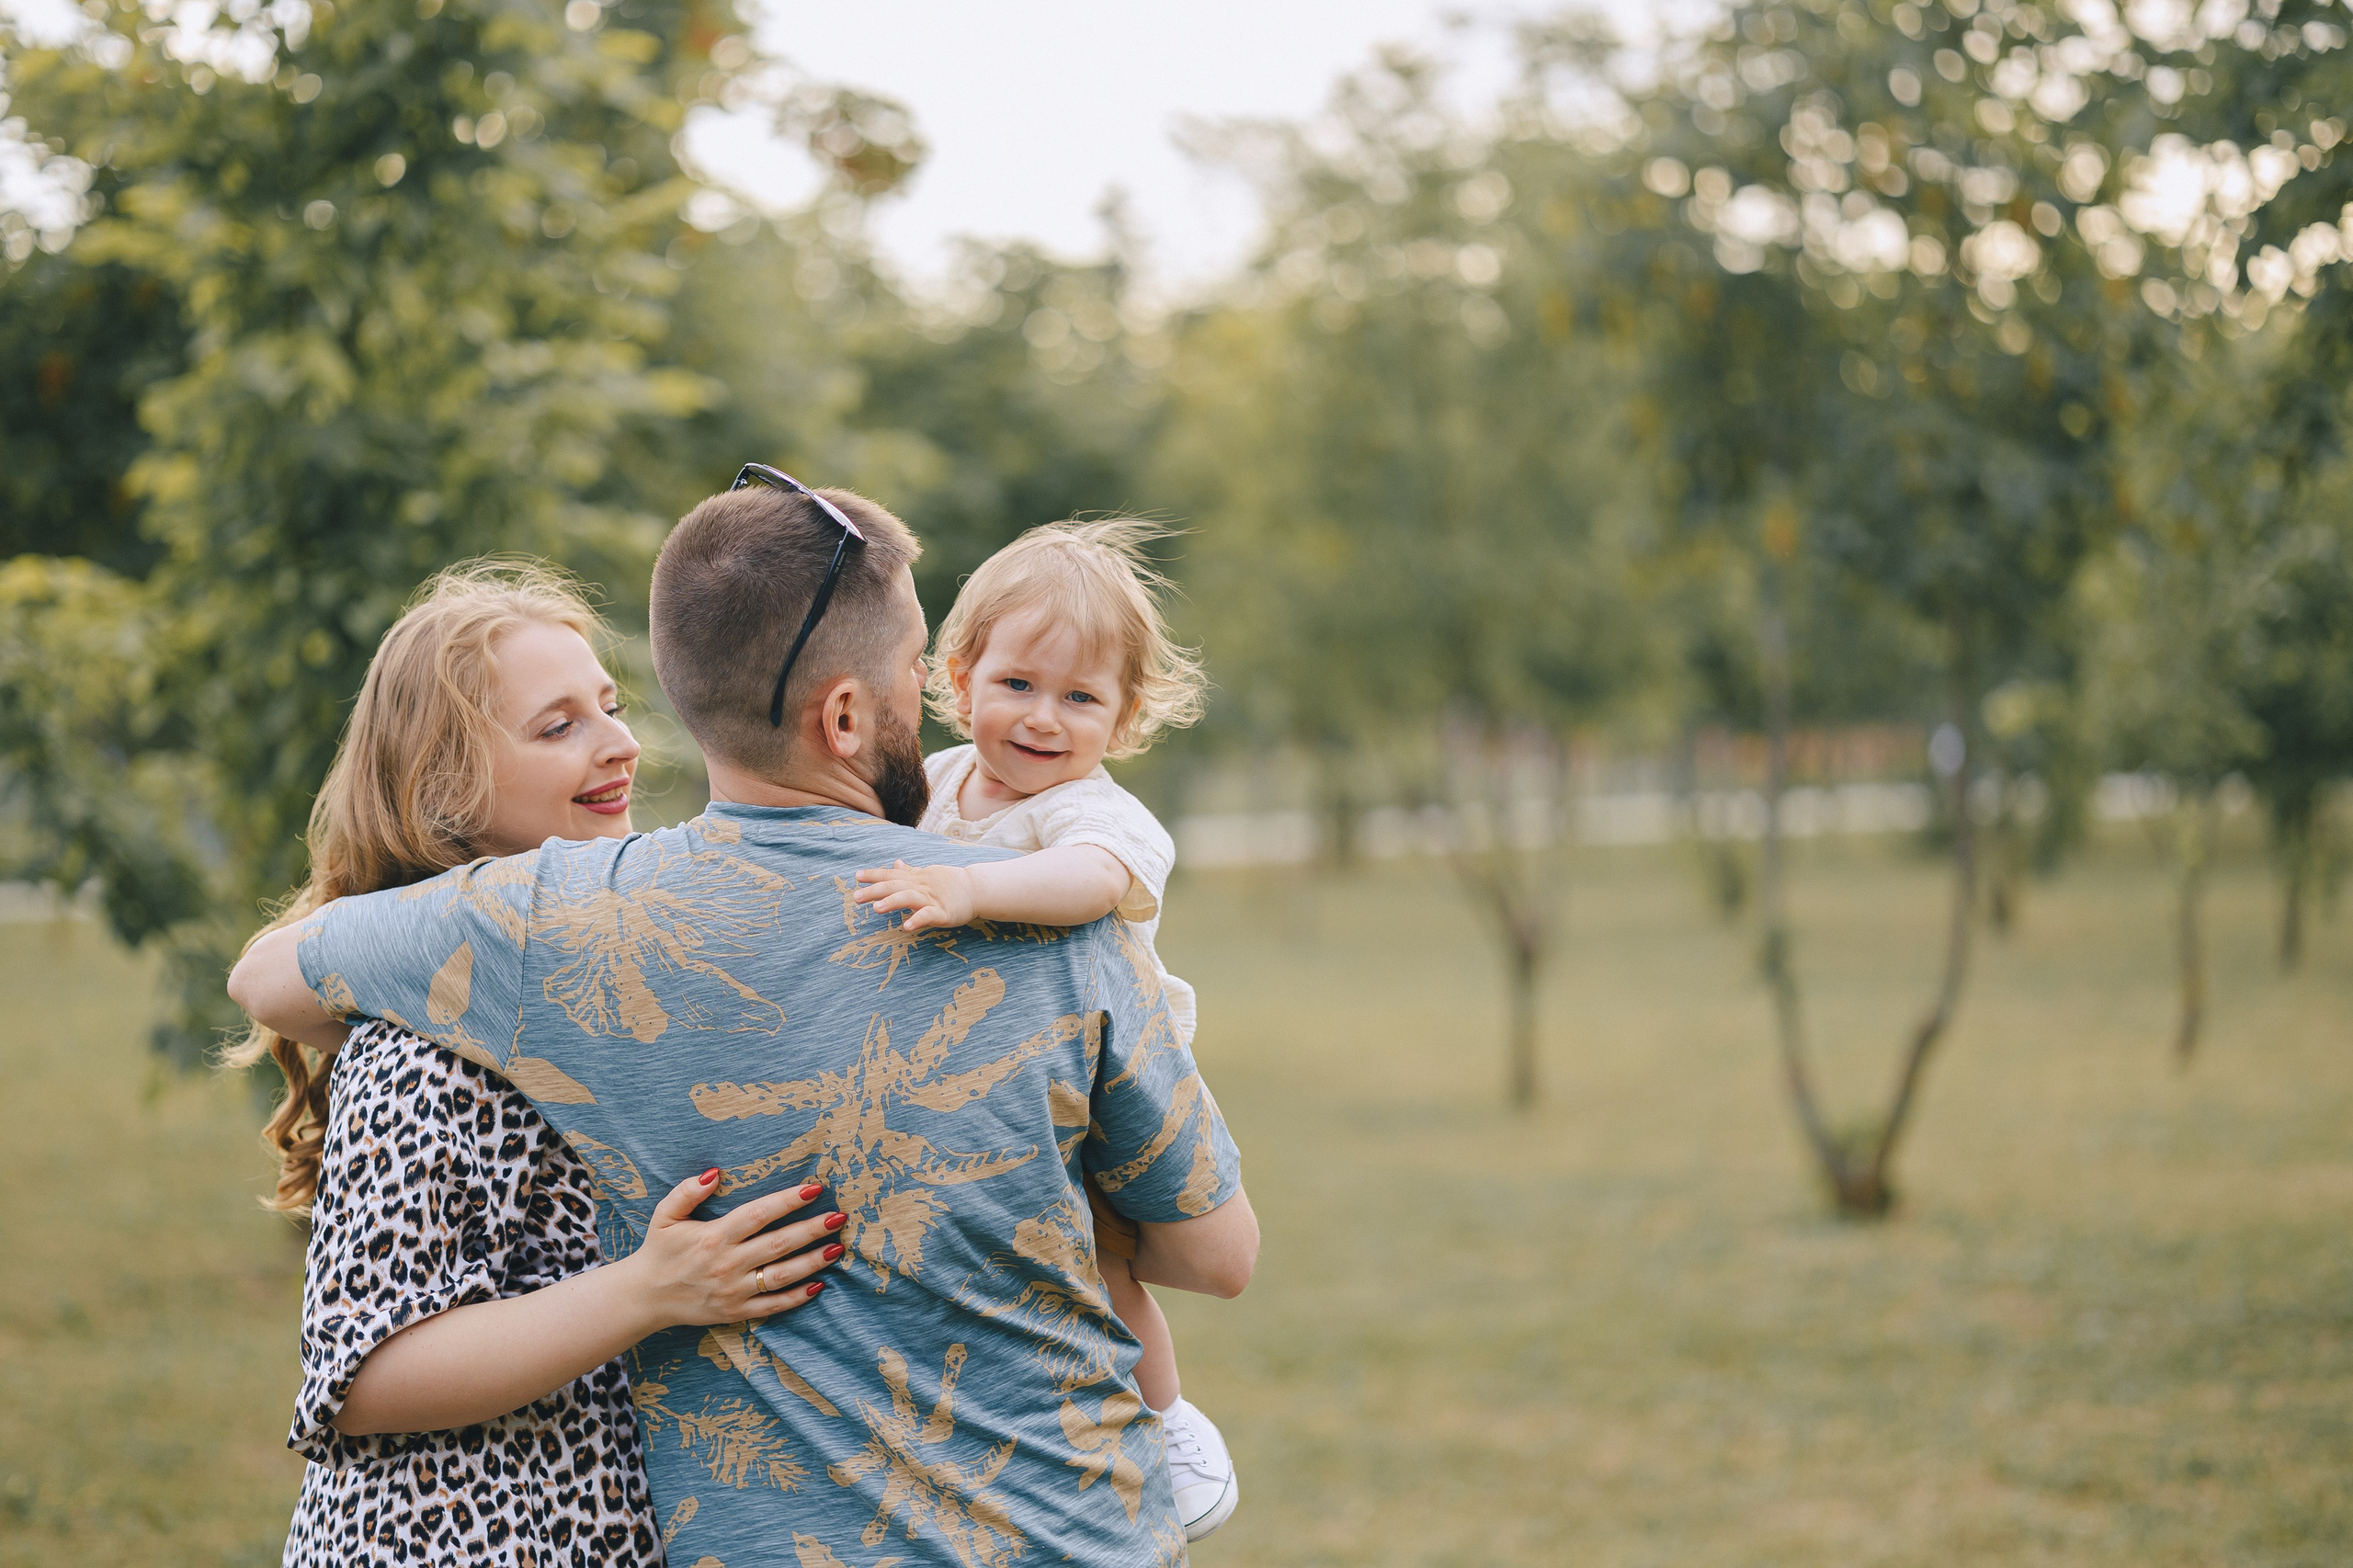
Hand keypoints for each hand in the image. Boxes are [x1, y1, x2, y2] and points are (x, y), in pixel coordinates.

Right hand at [617, 1169, 847, 1328]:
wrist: (644, 1298)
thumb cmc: (659, 1251)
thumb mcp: (665, 1215)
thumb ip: (687, 1191)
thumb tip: (714, 1172)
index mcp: (713, 1237)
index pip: (757, 1215)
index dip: (786, 1201)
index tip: (813, 1188)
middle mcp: (726, 1264)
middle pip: (777, 1244)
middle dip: (811, 1230)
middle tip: (839, 1217)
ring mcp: (733, 1291)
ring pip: (781, 1276)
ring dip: (812, 1262)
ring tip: (837, 1248)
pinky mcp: (735, 1312)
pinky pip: (772, 1306)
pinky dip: (796, 1298)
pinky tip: (819, 1285)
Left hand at [853, 859, 976, 931]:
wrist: (976, 889)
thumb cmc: (950, 883)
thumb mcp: (928, 874)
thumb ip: (910, 871)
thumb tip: (895, 863)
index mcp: (916, 878)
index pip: (891, 875)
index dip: (874, 875)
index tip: (857, 876)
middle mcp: (921, 886)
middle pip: (895, 886)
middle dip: (875, 891)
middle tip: (856, 897)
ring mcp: (932, 899)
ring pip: (909, 898)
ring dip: (892, 903)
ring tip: (876, 909)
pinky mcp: (943, 912)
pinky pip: (928, 915)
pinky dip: (917, 920)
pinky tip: (906, 927)